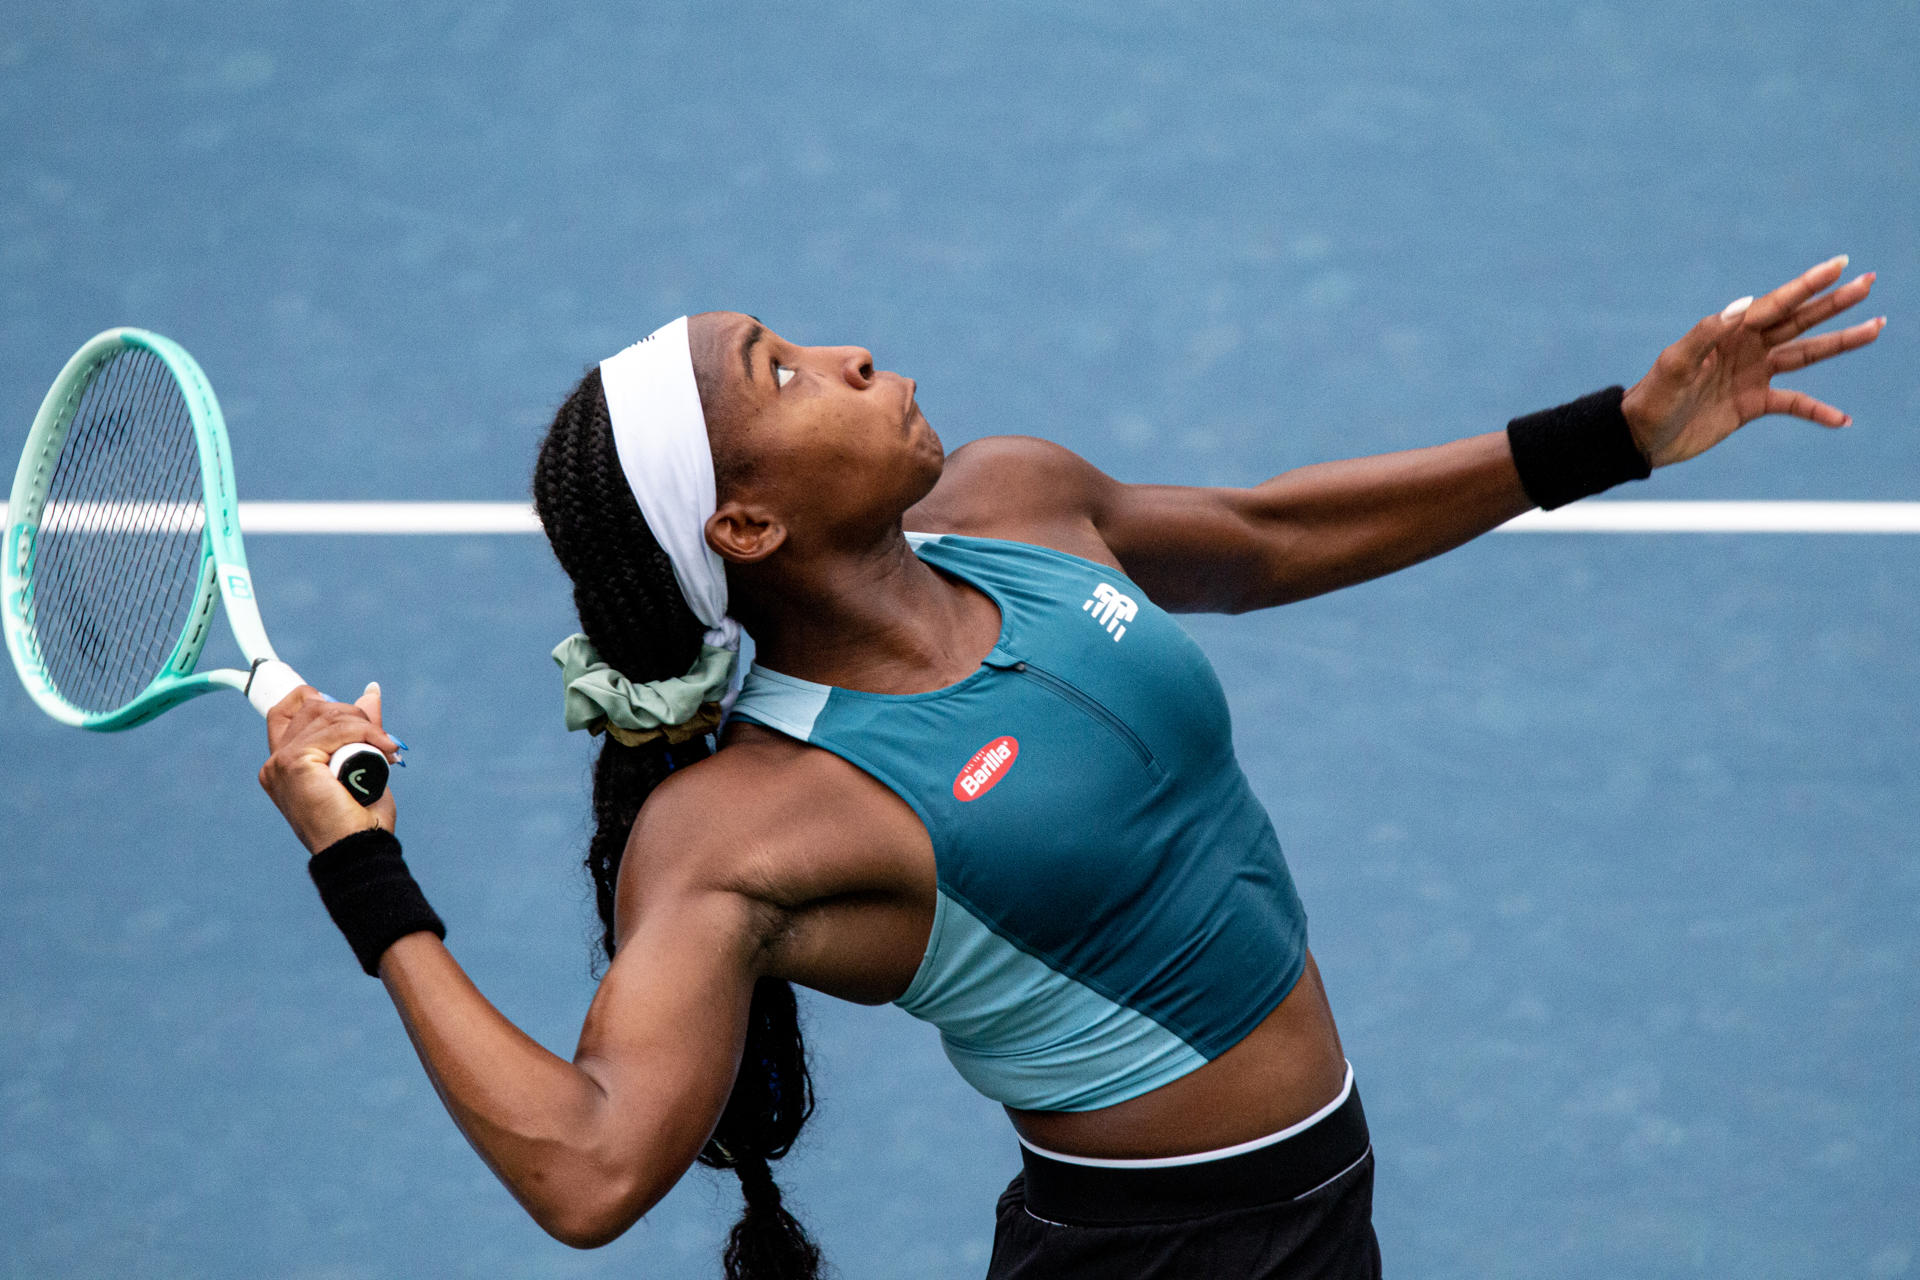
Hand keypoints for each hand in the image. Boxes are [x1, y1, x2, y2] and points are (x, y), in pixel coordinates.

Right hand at [259, 682, 401, 853]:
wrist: (358, 850)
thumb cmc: (360, 818)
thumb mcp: (361, 762)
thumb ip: (360, 729)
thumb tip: (371, 690)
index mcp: (282, 764)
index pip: (287, 709)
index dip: (316, 698)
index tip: (355, 712)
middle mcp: (274, 762)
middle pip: (312, 707)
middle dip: (351, 714)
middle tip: (380, 740)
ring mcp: (281, 762)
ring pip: (326, 715)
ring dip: (365, 725)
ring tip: (386, 749)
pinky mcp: (294, 762)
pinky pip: (336, 730)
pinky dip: (367, 733)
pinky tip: (384, 749)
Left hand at [1622, 256, 1885, 467]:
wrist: (1640, 437)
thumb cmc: (1652, 397)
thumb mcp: (1674, 365)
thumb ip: (1706, 334)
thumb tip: (1742, 306)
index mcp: (1729, 332)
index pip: (1777, 303)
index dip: (1809, 284)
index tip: (1841, 264)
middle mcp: (1746, 348)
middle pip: (1800, 320)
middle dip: (1834, 303)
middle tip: (1869, 282)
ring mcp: (1752, 375)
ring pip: (1806, 354)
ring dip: (1841, 342)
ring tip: (1875, 327)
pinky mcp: (1752, 404)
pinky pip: (1794, 404)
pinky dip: (1817, 411)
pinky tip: (1842, 419)